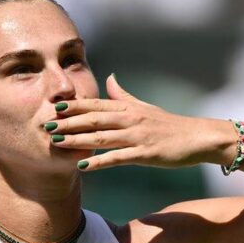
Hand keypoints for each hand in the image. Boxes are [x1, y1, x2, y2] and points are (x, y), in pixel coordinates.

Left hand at [48, 74, 226, 170]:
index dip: (73, 105)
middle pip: (93, 118)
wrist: (197, 138)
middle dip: (68, 122)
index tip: (53, 106)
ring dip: (77, 140)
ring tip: (56, 143)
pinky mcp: (144, 153)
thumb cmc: (169, 125)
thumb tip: (110, 78)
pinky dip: (98, 161)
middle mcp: (130, 119)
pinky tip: (82, 165)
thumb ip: (123, 95)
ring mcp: (137, 136)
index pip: (96, 104)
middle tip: (46, 125)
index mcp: (128, 108)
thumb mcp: (145, 106)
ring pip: (101, 137)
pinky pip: (117, 157)